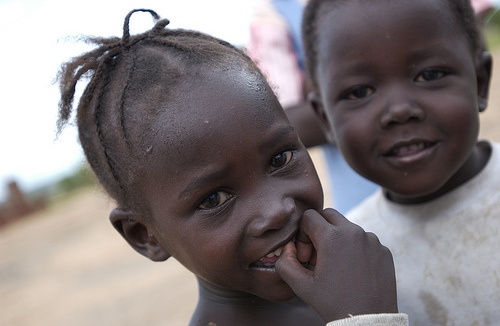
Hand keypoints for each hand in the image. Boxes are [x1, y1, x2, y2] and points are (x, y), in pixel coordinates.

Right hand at [275, 208, 397, 321]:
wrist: (368, 321)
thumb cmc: (334, 304)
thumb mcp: (301, 286)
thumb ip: (285, 262)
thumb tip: (289, 248)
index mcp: (332, 237)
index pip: (309, 216)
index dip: (302, 234)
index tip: (306, 255)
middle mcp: (354, 232)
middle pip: (329, 215)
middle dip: (319, 230)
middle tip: (319, 255)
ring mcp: (372, 240)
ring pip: (348, 227)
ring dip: (338, 240)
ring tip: (337, 266)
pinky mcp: (383, 250)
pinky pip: (365, 240)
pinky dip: (356, 249)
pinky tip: (353, 271)